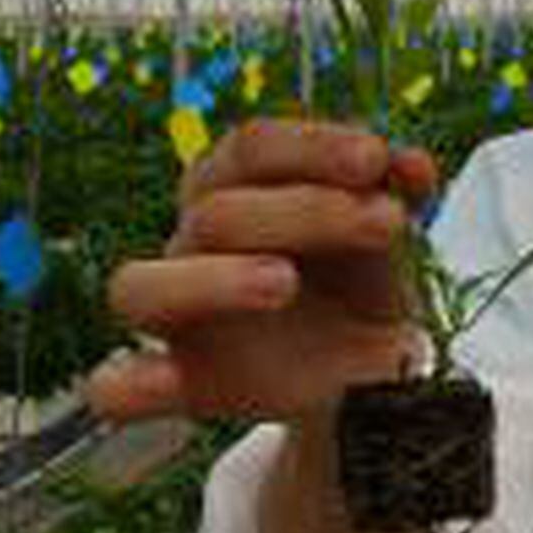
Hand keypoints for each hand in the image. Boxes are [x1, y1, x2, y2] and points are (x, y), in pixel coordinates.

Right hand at [86, 118, 437, 424]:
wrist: (368, 358)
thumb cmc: (358, 274)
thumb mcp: (388, 231)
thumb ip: (398, 192)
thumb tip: (412, 166)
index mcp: (241, 183)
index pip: (253, 146)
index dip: (311, 145)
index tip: (376, 159)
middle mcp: (197, 240)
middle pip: (218, 212)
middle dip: (307, 211)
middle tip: (385, 223)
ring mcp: (180, 313)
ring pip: (143, 287)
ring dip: (214, 280)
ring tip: (284, 283)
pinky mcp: (182, 381)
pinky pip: (120, 388)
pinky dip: (131, 386)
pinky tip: (163, 385)